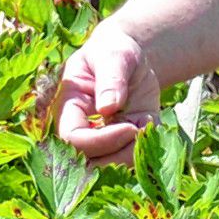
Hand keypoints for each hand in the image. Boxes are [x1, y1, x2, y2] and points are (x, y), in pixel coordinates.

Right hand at [46, 21, 161, 163]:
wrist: (130, 58)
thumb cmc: (115, 51)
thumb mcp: (114, 56)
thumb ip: (111, 78)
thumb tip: (108, 108)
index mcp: (68, 107)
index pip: (73, 139)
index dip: (100, 142)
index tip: (130, 126)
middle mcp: (81, 129)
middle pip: (90, 162)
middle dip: (120, 152)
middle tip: (141, 127)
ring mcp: (102, 139)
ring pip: (111, 167)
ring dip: (135, 152)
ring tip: (147, 122)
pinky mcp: (123, 144)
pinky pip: (131, 161)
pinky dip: (146, 149)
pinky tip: (150, 123)